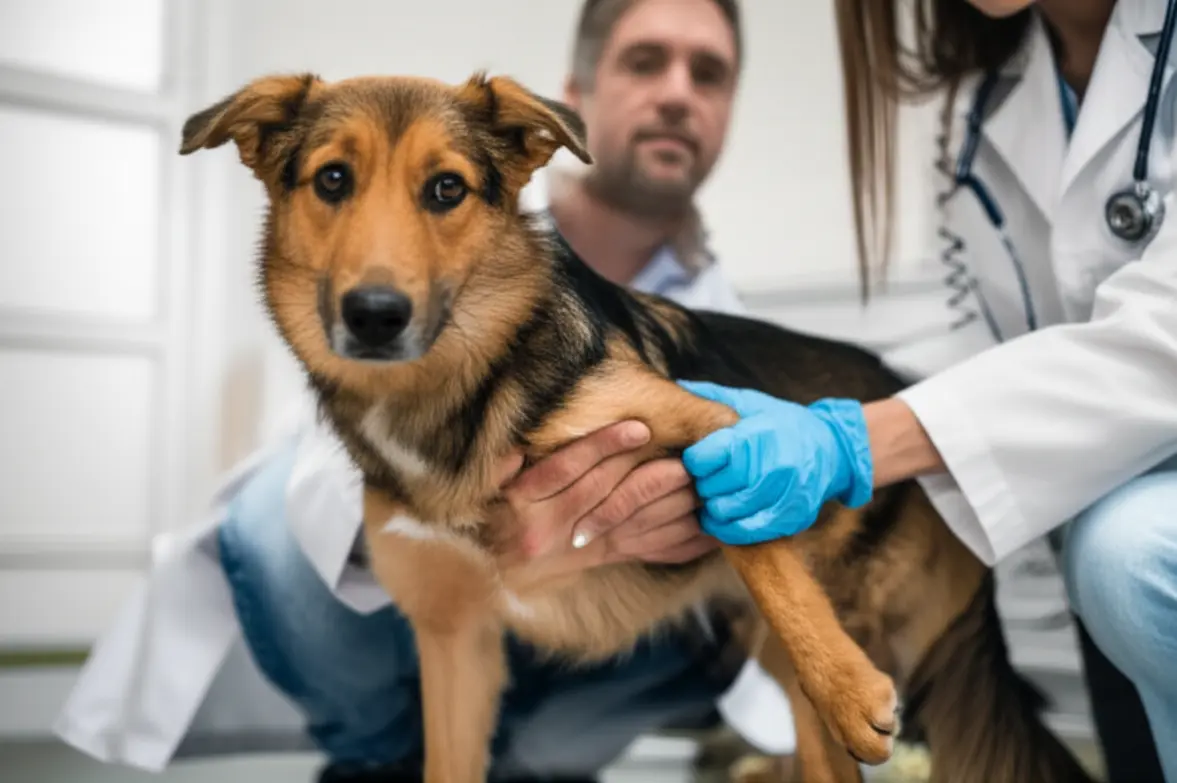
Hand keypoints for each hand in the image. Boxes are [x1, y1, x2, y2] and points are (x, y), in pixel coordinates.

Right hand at [493, 421, 715, 570]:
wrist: (493, 576)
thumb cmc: (490, 520)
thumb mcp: (486, 491)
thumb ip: (499, 469)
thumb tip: (514, 452)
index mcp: (525, 503)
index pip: (567, 469)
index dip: (603, 447)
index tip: (638, 428)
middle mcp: (553, 528)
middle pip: (608, 497)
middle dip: (651, 476)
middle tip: (688, 459)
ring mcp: (580, 546)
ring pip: (631, 523)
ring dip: (670, 504)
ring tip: (700, 483)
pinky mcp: (602, 557)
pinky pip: (644, 551)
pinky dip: (678, 540)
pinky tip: (707, 528)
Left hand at [678, 381, 873, 545]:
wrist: (832, 451)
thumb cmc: (782, 424)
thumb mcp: (751, 403)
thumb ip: (714, 396)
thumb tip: (677, 386)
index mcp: (756, 435)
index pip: (704, 456)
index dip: (694, 460)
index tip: (697, 459)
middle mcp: (770, 465)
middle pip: (712, 486)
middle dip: (702, 484)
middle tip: (705, 479)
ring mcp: (782, 495)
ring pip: (726, 512)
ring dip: (713, 507)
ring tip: (715, 497)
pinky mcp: (789, 518)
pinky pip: (746, 532)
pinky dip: (729, 528)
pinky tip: (726, 516)